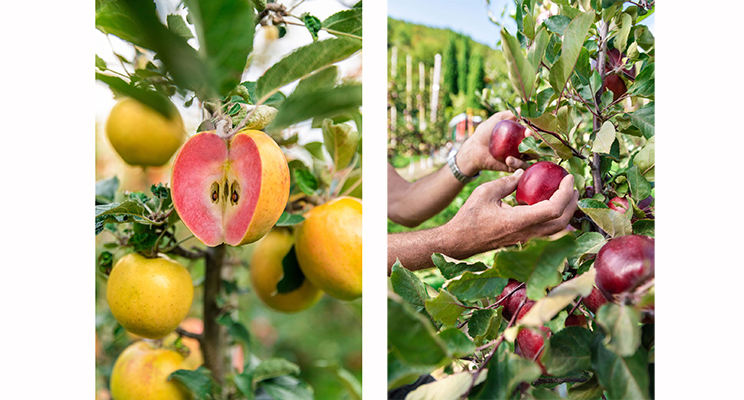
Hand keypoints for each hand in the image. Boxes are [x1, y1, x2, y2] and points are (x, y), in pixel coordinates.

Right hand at [441, 170, 578, 257]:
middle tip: (573, 186)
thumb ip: (507, 182)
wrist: (459, 241)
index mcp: (518, 221)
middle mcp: (526, 233)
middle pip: (561, 222)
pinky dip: (554, 217)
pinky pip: (546, 229)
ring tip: (566, 195)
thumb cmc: (468, 217)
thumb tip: (523, 173)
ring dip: (566, 212)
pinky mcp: (522, 239)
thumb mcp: (485, 192)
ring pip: (556, 229)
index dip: (565, 193)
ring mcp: (525, 238)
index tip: (568, 178)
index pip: (553, 209)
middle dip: (572, 203)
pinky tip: (549, 204)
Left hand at [456, 111, 531, 175]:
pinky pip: (521, 166)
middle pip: (538, 144)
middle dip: (536, 140)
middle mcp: (524, 145)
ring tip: (521, 148)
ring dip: (530, 152)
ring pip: (533, 156)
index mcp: (521, 133)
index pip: (534, 131)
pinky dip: (517, 163)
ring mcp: (520, 156)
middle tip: (529, 134)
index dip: (536, 129)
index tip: (530, 126)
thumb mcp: (499, 119)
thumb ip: (512, 113)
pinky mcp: (513, 166)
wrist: (474, 148)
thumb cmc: (485, 132)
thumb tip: (527, 105)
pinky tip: (508, 159)